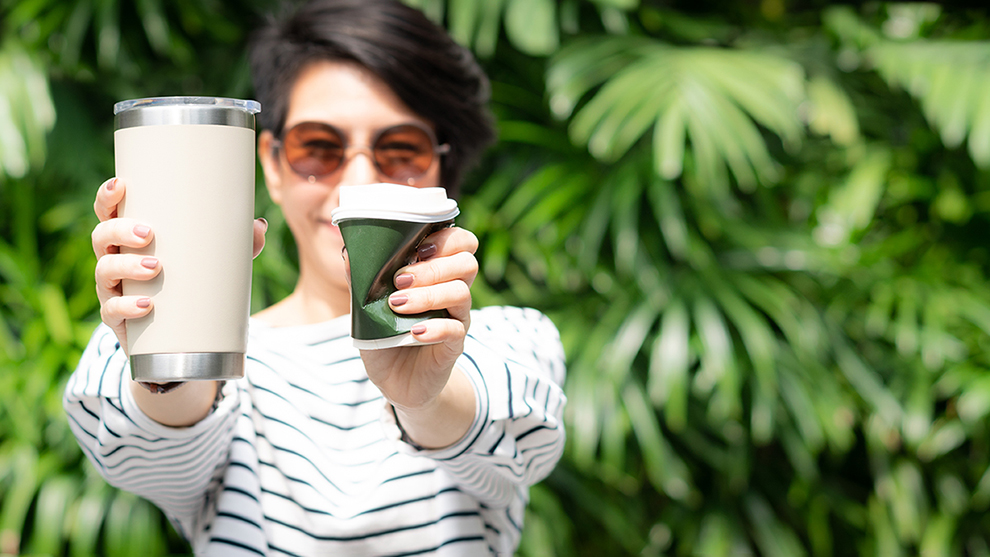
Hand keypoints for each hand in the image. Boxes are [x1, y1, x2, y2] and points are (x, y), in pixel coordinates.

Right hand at [91, 177, 268, 350]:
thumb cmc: (191, 284)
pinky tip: (145, 305)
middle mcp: (115, 260)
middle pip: (102, 236)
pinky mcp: (118, 319)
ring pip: (104, 271)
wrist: (181, 339)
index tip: (121, 185)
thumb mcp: (214, 263)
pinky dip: (126, 307)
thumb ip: (237, 244)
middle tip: (149, 234)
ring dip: (126, 266)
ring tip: (155, 268)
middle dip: (120, 230)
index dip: (107, 197)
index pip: (109, 212)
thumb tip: (259, 225)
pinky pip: (112, 311)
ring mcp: (113, 290)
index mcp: (130, 239)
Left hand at [356, 226, 478, 412]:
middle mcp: (452, 292)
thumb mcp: (367, 307)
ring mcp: (456, 318)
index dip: (446, 238)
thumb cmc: (384, 336)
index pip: (461, 243)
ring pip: (461, 293)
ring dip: (428, 295)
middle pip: (467, 262)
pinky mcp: (454, 345)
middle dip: (432, 267)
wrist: (395, 380)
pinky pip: (455, 329)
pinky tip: (413, 332)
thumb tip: (348, 251)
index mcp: (437, 274)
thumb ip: (362, 280)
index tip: (417, 248)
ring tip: (397, 305)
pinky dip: (434, 328)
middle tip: (399, 280)